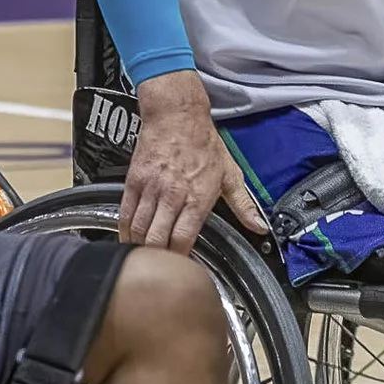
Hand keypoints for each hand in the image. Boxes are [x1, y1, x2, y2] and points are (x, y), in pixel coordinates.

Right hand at [120, 70, 264, 252]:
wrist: (176, 116)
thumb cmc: (204, 144)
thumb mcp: (231, 174)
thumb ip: (244, 205)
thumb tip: (259, 227)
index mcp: (197, 198)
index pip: (183, 239)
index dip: (180, 259)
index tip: (181, 267)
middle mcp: (172, 196)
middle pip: (156, 239)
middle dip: (157, 258)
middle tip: (160, 266)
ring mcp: (150, 189)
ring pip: (138, 230)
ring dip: (140, 247)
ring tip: (145, 257)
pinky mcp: (133, 182)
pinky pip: (125, 214)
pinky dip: (124, 231)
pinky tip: (128, 240)